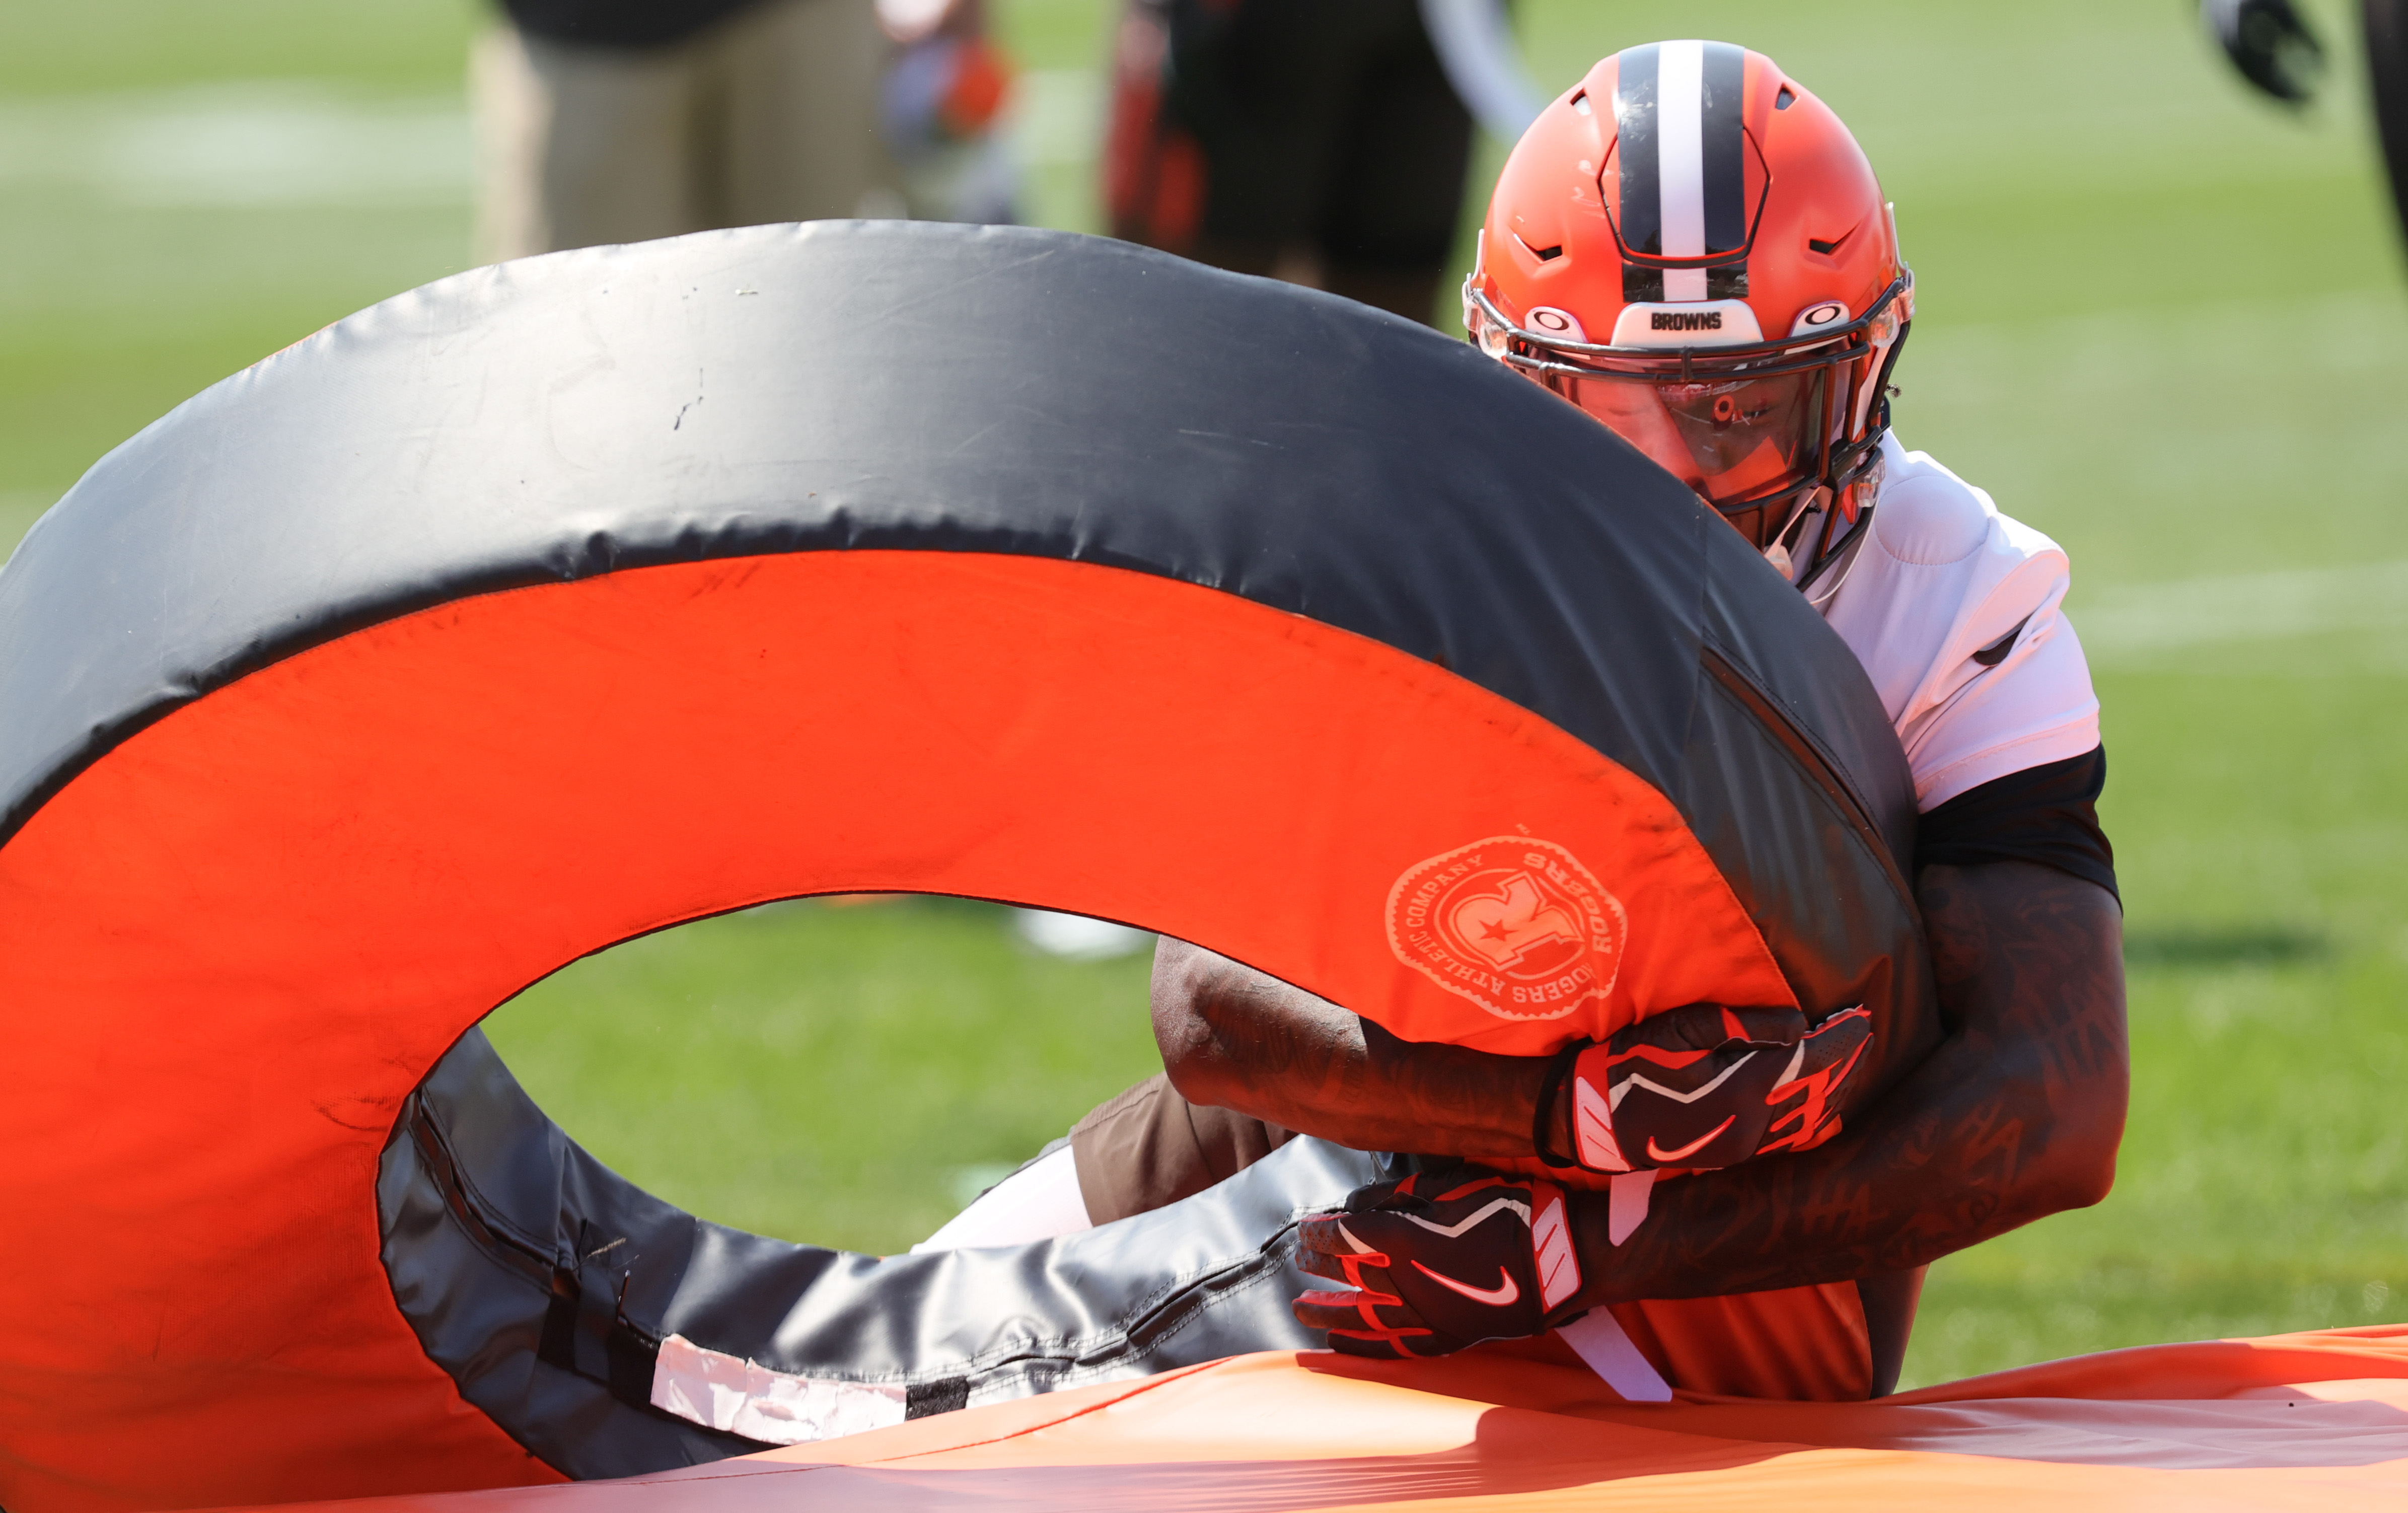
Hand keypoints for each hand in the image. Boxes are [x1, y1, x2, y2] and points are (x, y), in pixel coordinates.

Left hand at [1293, 1171, 1583, 1357]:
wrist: (1560, 1257)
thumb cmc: (1508, 1211)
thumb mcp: (1451, 1185)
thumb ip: (1401, 1195)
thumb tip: (1361, 1204)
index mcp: (1405, 1240)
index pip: (1346, 1236)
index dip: (1321, 1232)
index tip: (1305, 1228)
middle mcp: (1406, 1283)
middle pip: (1347, 1276)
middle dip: (1318, 1267)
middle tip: (1298, 1261)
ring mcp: (1425, 1315)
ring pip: (1361, 1318)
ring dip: (1327, 1312)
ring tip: (1301, 1311)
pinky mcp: (1446, 1337)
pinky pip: (1392, 1347)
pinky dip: (1362, 1347)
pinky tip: (1338, 1345)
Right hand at [1548, 1004, 1870, 1172]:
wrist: (1595, 1120)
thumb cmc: (1630, 1065)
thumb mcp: (1678, 1028)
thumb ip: (1740, 1024)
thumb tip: (1797, 1026)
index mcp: (1740, 1090)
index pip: (1809, 1062)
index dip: (1841, 1039)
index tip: (1863, 1016)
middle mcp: (1752, 1124)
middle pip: (1817, 1091)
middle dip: (1846, 1060)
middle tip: (1866, 1030)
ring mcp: (1744, 1146)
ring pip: (1809, 1117)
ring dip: (1835, 1088)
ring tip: (1852, 1061)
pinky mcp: (1734, 1155)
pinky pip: (1790, 1136)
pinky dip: (1815, 1114)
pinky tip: (1823, 1100)